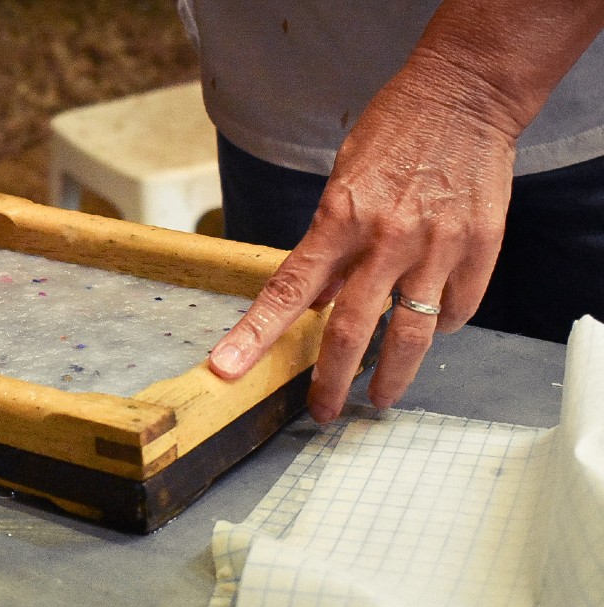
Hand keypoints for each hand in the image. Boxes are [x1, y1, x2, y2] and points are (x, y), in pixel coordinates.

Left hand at [209, 56, 515, 422]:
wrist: (464, 94)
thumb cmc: (394, 132)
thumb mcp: (343, 182)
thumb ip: (332, 244)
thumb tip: (322, 297)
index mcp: (339, 218)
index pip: (287, 290)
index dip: (254, 335)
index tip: (227, 368)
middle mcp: (385, 238)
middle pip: (349, 330)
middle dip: (330, 381)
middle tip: (323, 411)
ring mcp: (436, 245)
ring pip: (411, 334)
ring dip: (392, 377)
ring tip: (380, 399)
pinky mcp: (479, 247)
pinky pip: (456, 309)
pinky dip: (441, 325)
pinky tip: (430, 328)